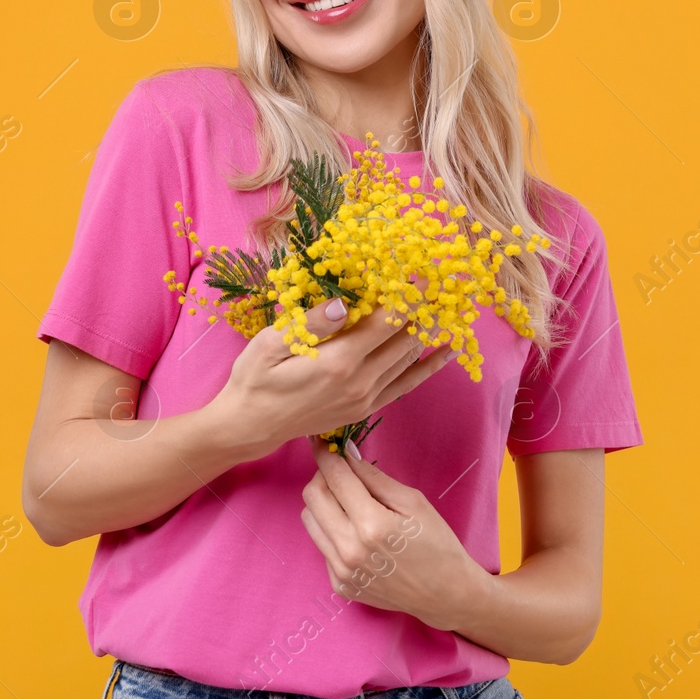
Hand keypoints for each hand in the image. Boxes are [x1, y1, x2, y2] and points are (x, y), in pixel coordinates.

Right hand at [213, 299, 455, 452]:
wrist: (251, 426)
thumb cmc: (255, 379)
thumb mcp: (270, 345)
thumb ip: (310, 324)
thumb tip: (344, 304)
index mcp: (338, 361)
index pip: (386, 321)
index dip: (409, 295)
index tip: (426, 273)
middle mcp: (359, 381)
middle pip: (405, 338)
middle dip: (426, 308)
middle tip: (444, 283)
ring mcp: (365, 397)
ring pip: (409, 358)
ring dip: (429, 331)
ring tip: (448, 304)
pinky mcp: (366, 408)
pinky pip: (406, 385)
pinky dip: (429, 366)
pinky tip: (447, 351)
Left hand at [299, 435, 482, 629]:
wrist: (446, 594)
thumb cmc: (436, 543)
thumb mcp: (413, 501)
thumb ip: (374, 477)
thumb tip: (346, 454)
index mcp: (371, 524)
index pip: (334, 477)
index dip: (325, 454)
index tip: (321, 442)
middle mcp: (349, 550)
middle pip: (312, 496)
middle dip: (323, 476)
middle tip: (342, 474)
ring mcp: (342, 571)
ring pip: (310, 520)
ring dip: (324, 505)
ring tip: (350, 505)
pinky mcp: (340, 585)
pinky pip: (322, 546)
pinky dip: (334, 532)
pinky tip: (358, 536)